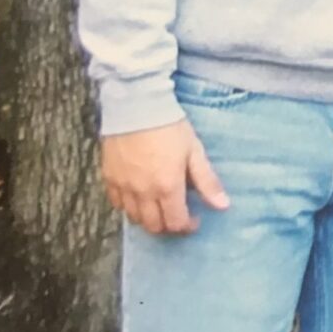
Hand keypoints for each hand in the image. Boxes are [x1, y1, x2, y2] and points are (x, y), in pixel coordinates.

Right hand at [101, 119, 229, 234]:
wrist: (136, 104)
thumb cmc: (170, 126)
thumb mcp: (194, 152)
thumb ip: (207, 182)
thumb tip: (223, 206)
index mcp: (167, 187)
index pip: (176, 223)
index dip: (187, 226)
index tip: (194, 218)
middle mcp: (143, 192)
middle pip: (154, 226)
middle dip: (168, 226)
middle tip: (177, 215)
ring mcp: (124, 186)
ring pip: (135, 218)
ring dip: (149, 219)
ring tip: (159, 207)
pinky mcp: (109, 177)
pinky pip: (117, 203)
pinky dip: (129, 206)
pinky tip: (139, 197)